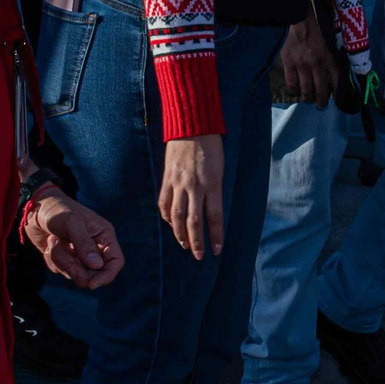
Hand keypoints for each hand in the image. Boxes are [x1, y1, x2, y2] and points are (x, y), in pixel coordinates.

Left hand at [25, 189, 123, 289]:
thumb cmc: (58, 209)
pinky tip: (49, 244)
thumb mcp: (72, 223)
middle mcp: (94, 248)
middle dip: (77, 269)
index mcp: (104, 236)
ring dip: (61, 260)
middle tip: (63, 258)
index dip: (107, 276)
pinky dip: (52, 260)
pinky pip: (60, 271)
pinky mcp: (64, 259)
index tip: (92, 284)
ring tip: (54, 241)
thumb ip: (84, 244)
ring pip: (75, 274)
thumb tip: (97, 266)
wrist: (34, 207)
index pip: (115, 262)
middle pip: (95, 273)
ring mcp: (78, 255)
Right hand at [159, 134, 225, 258]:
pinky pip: (164, 202)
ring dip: (180, 234)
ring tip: (184, 245)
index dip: (216, 235)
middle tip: (198, 256)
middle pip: (194, 221)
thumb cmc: (211, 147)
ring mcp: (178, 183)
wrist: (191, 127)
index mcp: (212, 184)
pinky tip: (170, 225)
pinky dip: (166, 217)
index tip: (217, 251)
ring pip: (176, 215)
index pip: (214, 216)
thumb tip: (210, 212)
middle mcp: (194, 186)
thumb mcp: (220, 169)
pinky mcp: (166, 179)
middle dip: (196, 242)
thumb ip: (214, 191)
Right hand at [274, 20, 338, 105]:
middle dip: (321, 101)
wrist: (297, 20)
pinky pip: (292, 84)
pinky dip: (294, 91)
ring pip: (306, 90)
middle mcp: (317, 64)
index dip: (336, 92)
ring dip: (308, 98)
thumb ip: (328, 58)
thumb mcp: (327, 44)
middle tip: (320, 105)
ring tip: (308, 101)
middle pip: (321, 90)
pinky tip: (295, 92)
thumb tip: (330, 73)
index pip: (336, 80)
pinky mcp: (289, 64)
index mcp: (328, 58)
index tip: (335, 99)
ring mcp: (302, 65)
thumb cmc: (313, 30)